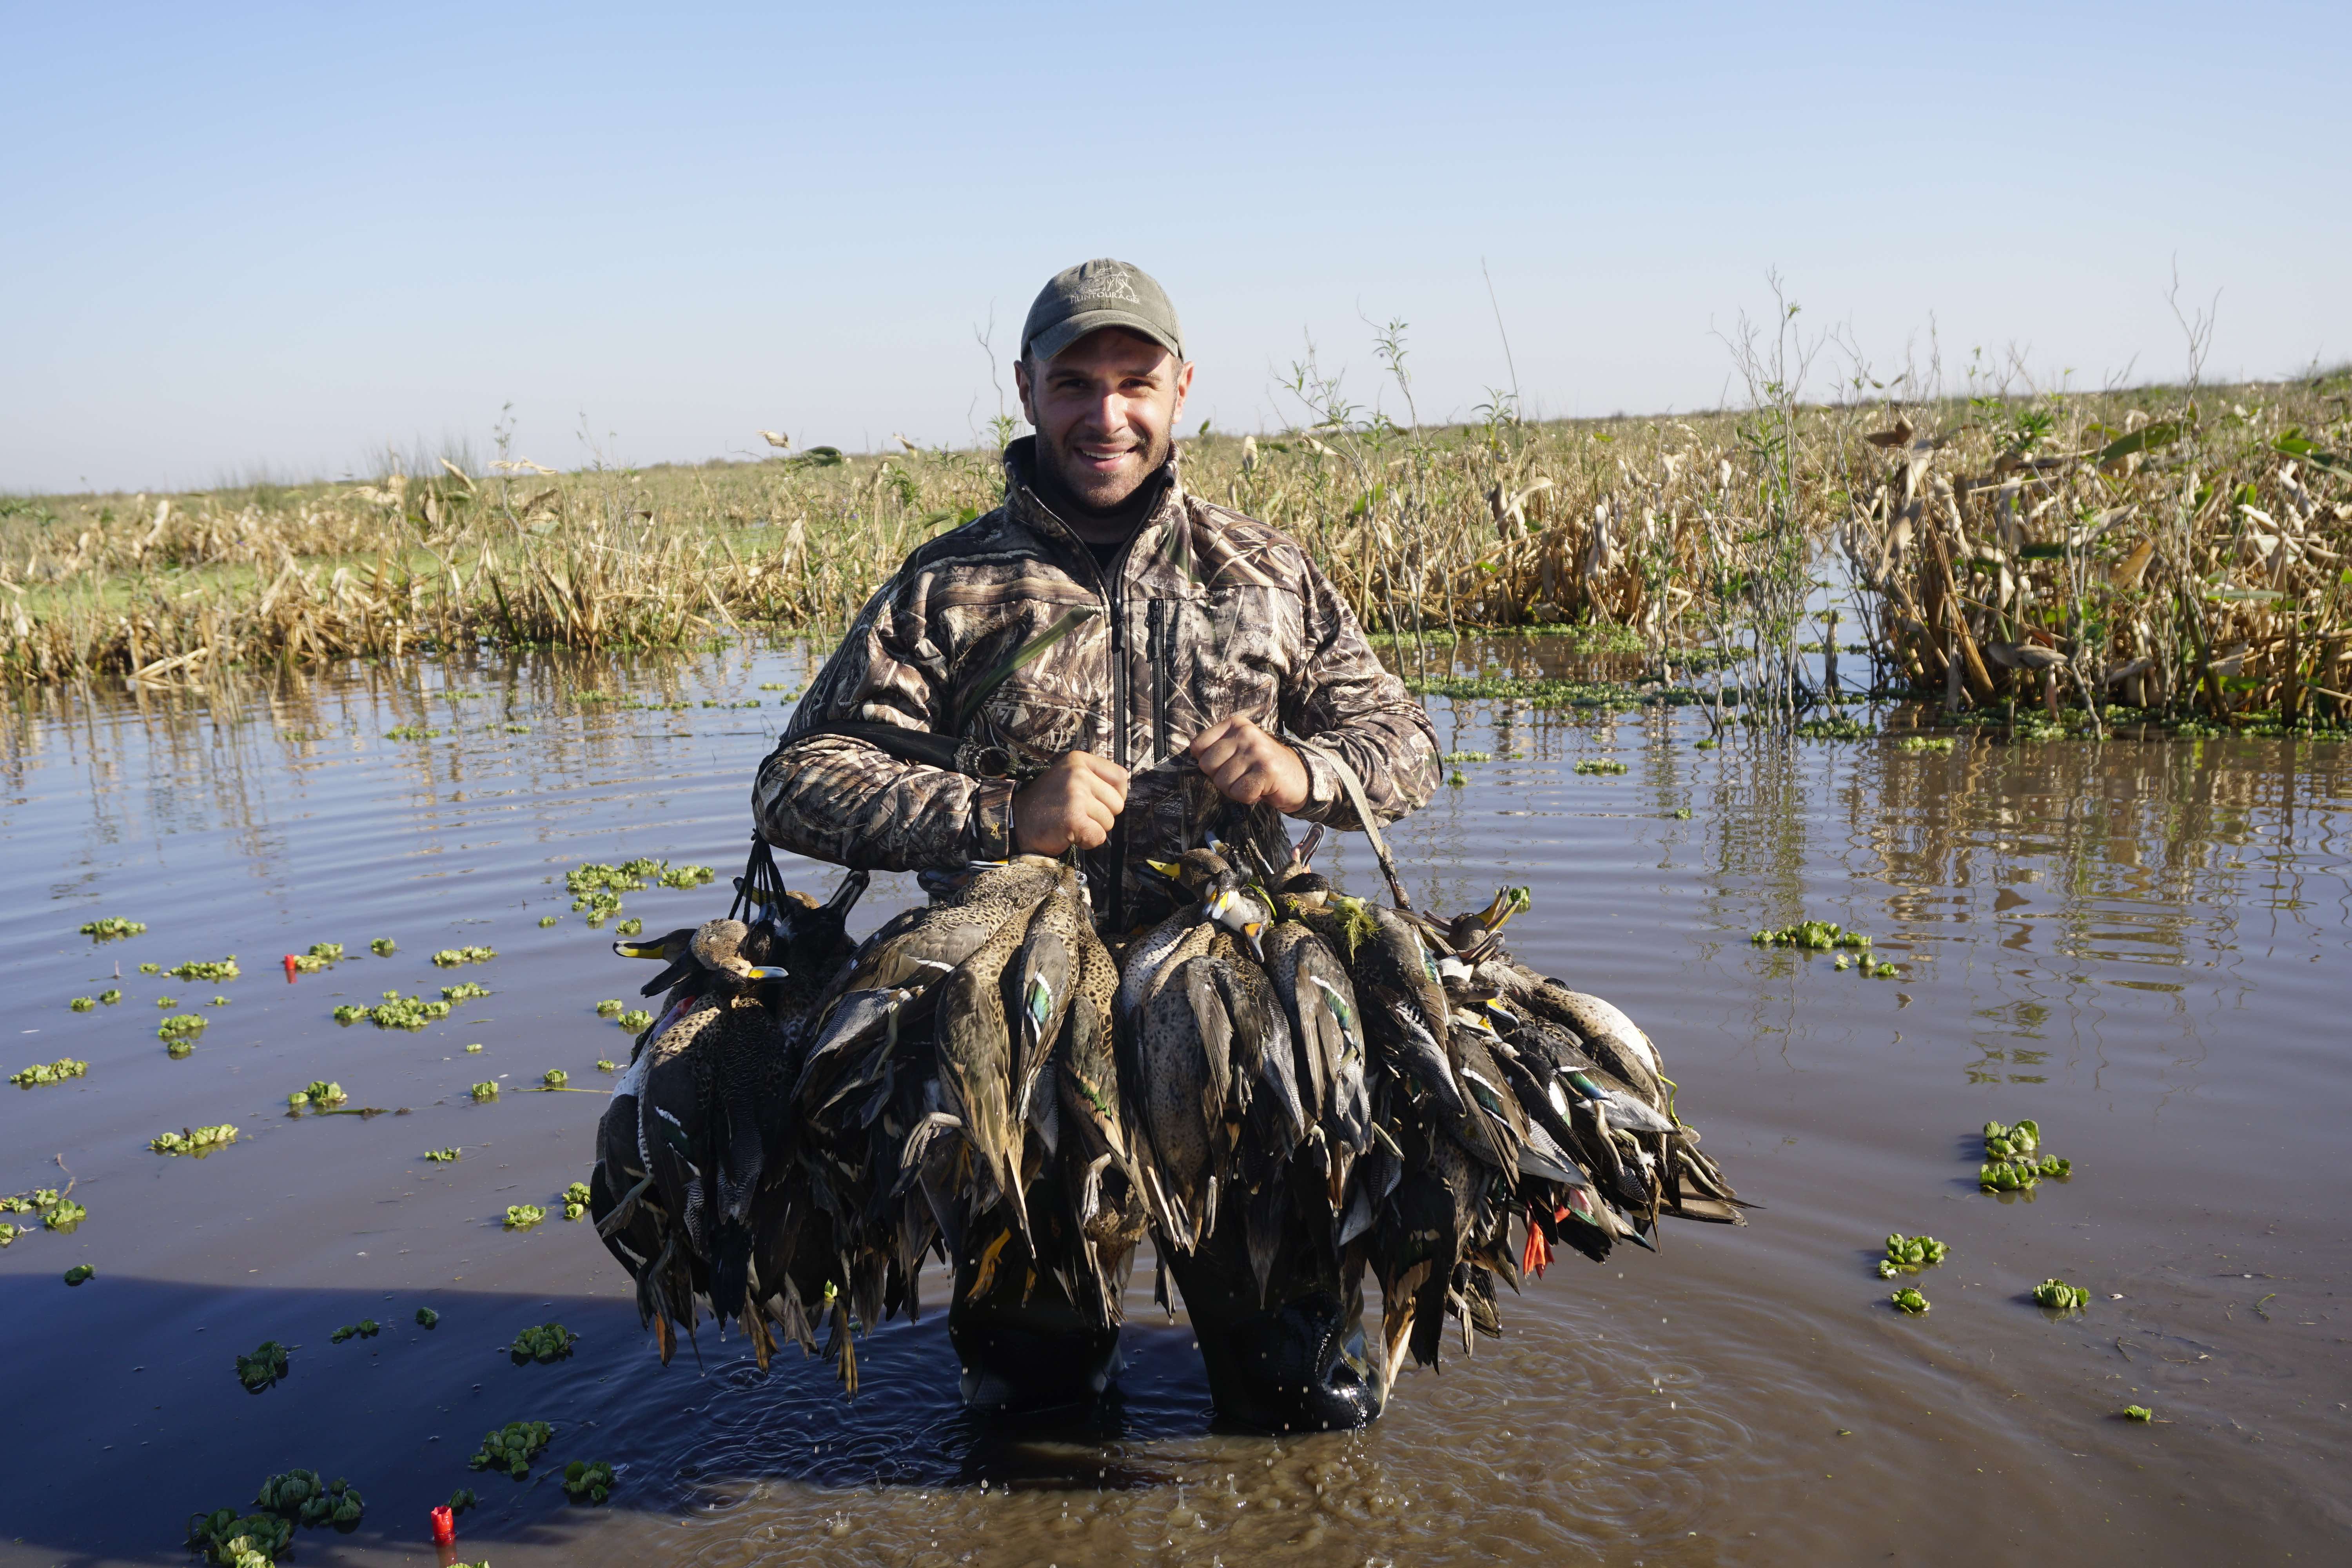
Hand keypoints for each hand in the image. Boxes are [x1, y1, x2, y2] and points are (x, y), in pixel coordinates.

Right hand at [1013, 751, 1128, 854]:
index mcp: (1079, 760)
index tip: (1098, 801)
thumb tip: (1124, 787)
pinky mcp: (1074, 819)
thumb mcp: (1069, 777)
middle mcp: (1078, 774)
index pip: (1120, 776)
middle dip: (1102, 815)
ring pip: (1109, 822)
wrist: (1017, 821)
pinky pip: (1099, 837)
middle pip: (1117, 803)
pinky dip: (1087, 842)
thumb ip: (1095, 778)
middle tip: (1078, 814)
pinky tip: (1070, 834)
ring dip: (1093, 829)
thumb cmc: (1047, 803)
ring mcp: (1076, 795)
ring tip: (1071, 823)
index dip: (1115, 794)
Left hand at [1189, 716, 1309, 813]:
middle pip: (1207, 765)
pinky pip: (1240, 792)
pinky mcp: (1267, 769)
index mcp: (1235, 724)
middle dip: (1221, 779)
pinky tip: (1261, 789)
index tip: (1227, 764)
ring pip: (1223, 782)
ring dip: (1236, 790)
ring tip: (1252, 782)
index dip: (1209, 763)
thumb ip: (1216, 749)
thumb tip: (1193, 756)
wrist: (1299, 777)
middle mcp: (1245, 733)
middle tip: (1242, 777)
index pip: (1198, 745)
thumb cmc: (1262, 766)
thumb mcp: (1237, 749)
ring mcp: (1257, 750)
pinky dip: (1248, 797)